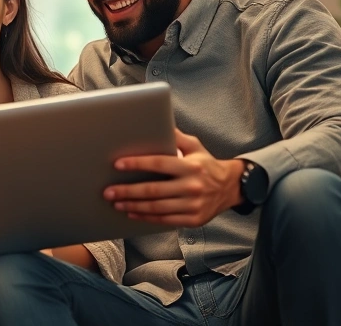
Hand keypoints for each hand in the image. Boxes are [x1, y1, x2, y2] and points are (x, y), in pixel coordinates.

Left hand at [103, 129, 244, 226]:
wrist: (232, 188)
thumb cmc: (207, 164)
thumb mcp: (195, 146)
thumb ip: (176, 136)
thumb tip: (157, 121)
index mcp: (190, 166)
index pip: (158, 164)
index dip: (137, 164)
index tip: (117, 164)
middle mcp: (192, 186)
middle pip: (153, 190)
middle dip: (127, 191)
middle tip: (108, 191)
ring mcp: (193, 205)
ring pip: (156, 207)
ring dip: (133, 205)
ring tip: (116, 203)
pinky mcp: (193, 220)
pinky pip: (165, 220)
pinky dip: (146, 217)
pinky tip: (132, 213)